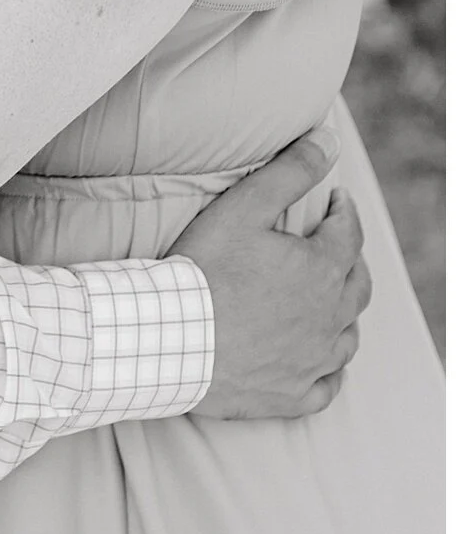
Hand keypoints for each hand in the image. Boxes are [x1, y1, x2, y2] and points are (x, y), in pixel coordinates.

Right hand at [171, 127, 369, 419]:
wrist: (174, 338)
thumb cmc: (206, 269)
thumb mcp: (245, 206)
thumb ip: (291, 170)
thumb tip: (330, 140)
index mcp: (323, 270)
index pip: (349, 233)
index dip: (344, 212)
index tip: (336, 201)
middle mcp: (330, 318)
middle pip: (358, 285)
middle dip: (351, 259)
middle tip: (335, 245)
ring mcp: (314, 361)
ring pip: (348, 336)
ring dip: (344, 313)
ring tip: (328, 299)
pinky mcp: (294, 393)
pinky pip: (328, 384)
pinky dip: (329, 368)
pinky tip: (320, 359)